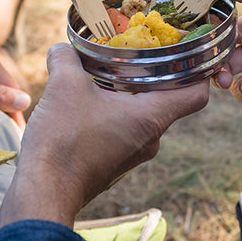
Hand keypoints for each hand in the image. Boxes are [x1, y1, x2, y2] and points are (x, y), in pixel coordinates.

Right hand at [0, 44, 209, 227]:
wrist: (44, 192)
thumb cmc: (64, 139)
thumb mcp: (64, 86)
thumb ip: (66, 59)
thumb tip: (62, 48)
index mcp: (152, 118)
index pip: (196, 95)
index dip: (197, 72)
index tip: (183, 54)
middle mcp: (151, 139)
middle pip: (167, 101)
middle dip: (151, 76)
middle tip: (134, 54)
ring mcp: (133, 155)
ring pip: (141, 116)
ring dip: (127, 96)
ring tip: (104, 75)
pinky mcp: (114, 164)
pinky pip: (123, 131)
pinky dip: (112, 115)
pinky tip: (88, 103)